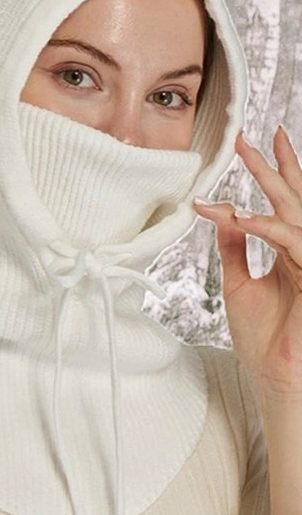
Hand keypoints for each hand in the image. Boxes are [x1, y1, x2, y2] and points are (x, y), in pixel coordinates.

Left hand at [193, 129, 301, 392]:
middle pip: (294, 200)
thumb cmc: (264, 338)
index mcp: (292, 253)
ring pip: (296, 214)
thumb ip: (233, 249)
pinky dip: (267, 228)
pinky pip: (293, 245)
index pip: (285, 204)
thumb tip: (220, 217)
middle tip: (250, 136)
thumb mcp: (239, 284)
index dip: (275, 172)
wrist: (277, 378)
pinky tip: (241, 217)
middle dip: (274, 166)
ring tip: (245, 156)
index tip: (255, 142)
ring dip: (270, 184)